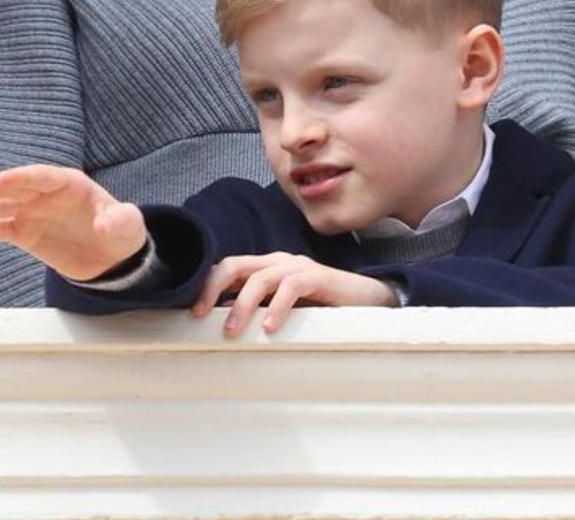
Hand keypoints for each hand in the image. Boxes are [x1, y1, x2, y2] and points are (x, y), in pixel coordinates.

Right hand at [0, 164, 145, 280]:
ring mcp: (31, 211)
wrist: (112, 255)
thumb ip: (119, 221)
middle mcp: (45, 194)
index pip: (40, 177)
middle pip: (12, 188)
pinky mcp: (23, 231)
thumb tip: (107, 225)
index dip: (19, 178)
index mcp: (69, 184)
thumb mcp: (128, 226)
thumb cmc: (122, 231)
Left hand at [192, 252, 397, 335]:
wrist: (362, 300)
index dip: (206, 286)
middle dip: (214, 287)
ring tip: (233, 332)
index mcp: (265, 268)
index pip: (228, 268)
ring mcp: (297, 267)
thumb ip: (255, 310)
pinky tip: (270, 327)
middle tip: (201, 316)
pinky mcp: (317, 277)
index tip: (192, 313)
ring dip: (242, 304)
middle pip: (236, 264)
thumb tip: (219, 327)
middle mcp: (278, 262)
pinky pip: (292, 286)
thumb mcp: (279, 309)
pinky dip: (277, 306)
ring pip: (261, 277)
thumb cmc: (318, 306)